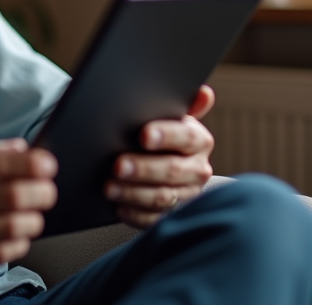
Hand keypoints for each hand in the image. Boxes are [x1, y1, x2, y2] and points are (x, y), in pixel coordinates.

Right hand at [0, 137, 57, 270]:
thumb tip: (23, 149)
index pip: (3, 160)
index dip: (36, 164)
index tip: (49, 165)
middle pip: (15, 195)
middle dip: (44, 193)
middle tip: (48, 191)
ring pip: (13, 226)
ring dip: (35, 220)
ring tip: (34, 214)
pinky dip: (17, 244)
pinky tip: (16, 235)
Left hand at [105, 85, 214, 228]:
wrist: (170, 165)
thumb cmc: (164, 136)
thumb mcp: (172, 117)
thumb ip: (183, 104)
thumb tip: (203, 92)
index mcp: (199, 141)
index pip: (185, 137)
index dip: (165, 135)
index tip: (143, 135)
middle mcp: (197, 170)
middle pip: (172, 170)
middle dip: (143, 168)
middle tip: (117, 165)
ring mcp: (186, 195)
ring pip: (163, 197)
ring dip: (133, 193)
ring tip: (109, 187)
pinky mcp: (171, 215)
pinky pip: (154, 219)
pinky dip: (134, 213)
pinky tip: (118, 206)